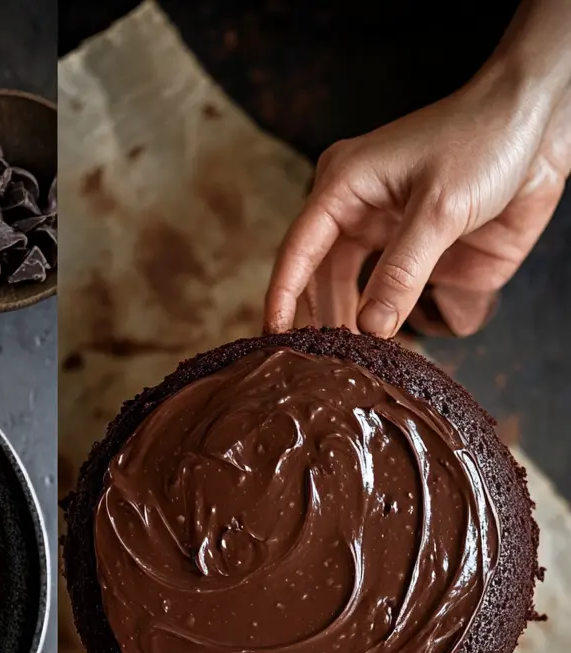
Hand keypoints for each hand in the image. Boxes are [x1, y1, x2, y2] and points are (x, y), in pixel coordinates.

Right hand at [265, 3, 570, 338]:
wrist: (543, 125)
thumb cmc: (484, 139)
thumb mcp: (439, 208)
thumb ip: (402, 272)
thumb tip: (372, 328)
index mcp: (344, 186)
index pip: (298, 249)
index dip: (282, 294)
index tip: (273, 335)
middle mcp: (356, 212)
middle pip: (318, 276)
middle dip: (316, 317)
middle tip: (314, 363)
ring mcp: (387, 235)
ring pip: (349, 291)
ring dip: (347, 324)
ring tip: (343, 363)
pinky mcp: (417, 254)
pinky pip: (390, 297)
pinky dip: (383, 324)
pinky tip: (379, 350)